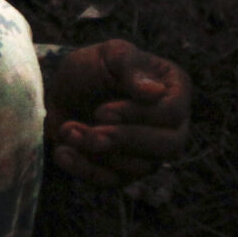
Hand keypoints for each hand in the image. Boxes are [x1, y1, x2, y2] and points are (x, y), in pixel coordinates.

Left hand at [42, 40, 191, 187]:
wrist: (62, 92)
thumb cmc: (92, 68)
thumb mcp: (108, 56)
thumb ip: (130, 67)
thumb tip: (155, 92)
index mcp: (175, 89)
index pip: (173, 113)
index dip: (138, 116)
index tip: (101, 111)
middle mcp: (172, 125)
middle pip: (169, 146)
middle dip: (125, 141)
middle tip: (92, 133)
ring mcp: (151, 152)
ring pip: (139, 167)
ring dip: (98, 151)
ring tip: (68, 129)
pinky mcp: (125, 171)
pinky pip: (113, 181)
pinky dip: (85, 168)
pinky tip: (63, 151)